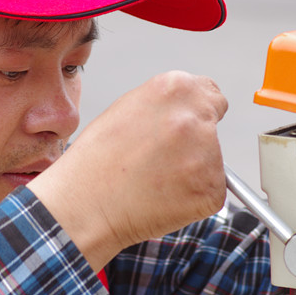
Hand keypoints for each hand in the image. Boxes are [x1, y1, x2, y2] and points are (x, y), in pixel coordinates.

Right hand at [28, 71, 228, 270]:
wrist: (83, 206)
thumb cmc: (96, 161)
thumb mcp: (127, 110)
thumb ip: (165, 105)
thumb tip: (189, 110)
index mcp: (175, 88)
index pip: (211, 95)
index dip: (195, 114)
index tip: (181, 130)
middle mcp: (196, 118)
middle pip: (211, 129)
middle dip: (194, 143)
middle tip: (159, 161)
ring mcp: (208, 156)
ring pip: (212, 162)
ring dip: (193, 172)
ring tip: (155, 180)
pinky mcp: (212, 191)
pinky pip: (212, 192)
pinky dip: (193, 198)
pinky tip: (162, 198)